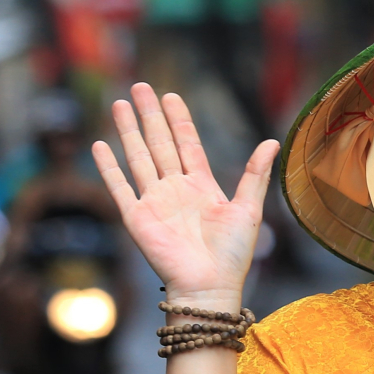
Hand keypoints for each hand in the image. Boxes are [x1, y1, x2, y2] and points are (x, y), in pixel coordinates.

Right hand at [91, 84, 276, 307]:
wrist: (209, 286)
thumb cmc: (232, 254)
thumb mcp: (248, 209)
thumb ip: (255, 174)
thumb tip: (273, 142)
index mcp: (202, 186)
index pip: (187, 143)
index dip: (179, 119)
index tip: (170, 95)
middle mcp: (175, 190)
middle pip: (159, 143)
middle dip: (150, 115)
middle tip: (140, 86)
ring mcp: (154, 202)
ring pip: (138, 157)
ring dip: (128, 131)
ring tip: (118, 104)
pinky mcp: (136, 218)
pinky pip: (119, 187)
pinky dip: (108, 167)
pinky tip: (100, 145)